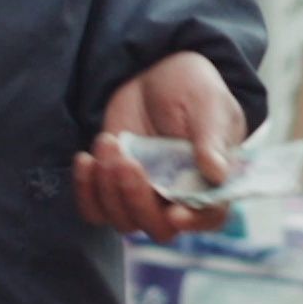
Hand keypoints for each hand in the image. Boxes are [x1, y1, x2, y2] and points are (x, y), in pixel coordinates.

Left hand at [76, 50, 247, 241]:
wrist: (156, 75)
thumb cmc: (192, 89)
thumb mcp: (208, 105)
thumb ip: (211, 139)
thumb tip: (217, 173)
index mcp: (211, 182)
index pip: (209, 216)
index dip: (193, 221)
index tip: (174, 213)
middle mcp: (179, 198)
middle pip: (158, 228)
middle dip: (137, 199)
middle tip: (126, 160)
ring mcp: (145, 196)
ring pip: (123, 221)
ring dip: (109, 189)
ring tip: (109, 142)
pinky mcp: (114, 189)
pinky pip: (95, 211)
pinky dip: (86, 191)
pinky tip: (86, 159)